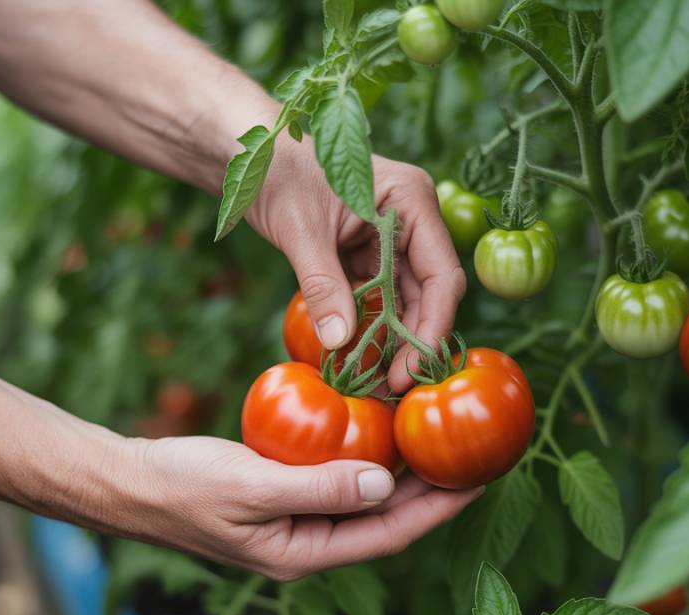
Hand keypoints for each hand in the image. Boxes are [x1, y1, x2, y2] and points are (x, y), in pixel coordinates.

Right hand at [113, 436, 483, 579]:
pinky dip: (362, 454)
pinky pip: (337, 476)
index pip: (389, 535)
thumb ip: (318, 487)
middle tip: (471, 455)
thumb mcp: (251, 486)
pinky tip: (379, 426)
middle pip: (385, 518)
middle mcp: (307, 542)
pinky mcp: (282, 493)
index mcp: (304, 554)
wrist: (128, 482)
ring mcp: (295, 519)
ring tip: (438, 439)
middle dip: (430, 491)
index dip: (437, 509)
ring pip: (363, 496)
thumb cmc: (181, 487)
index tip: (478, 480)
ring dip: (400, 471)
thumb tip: (384, 483)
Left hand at [247, 137, 465, 391]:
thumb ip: (323, 285)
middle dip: (414, 341)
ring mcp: (392, 238)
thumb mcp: (300, 230)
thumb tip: (341, 342)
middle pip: (429, 293)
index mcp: (411, 200)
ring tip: (379, 383)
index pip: (440, 274)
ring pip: (405, 301)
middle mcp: (412, 219)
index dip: (432, 326)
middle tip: (395, 387)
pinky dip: (371, 328)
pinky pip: (379, 298)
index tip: (411, 369)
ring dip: (393, 341)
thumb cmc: (277, 170)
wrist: (248, 153)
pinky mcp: (370, 253)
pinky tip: (363, 360)